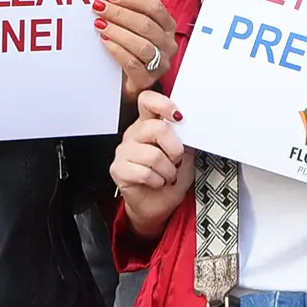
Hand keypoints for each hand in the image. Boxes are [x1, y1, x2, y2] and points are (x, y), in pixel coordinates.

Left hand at [96, 0, 177, 103]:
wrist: (129, 82)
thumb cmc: (130, 48)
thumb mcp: (133, 26)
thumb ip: (126, 8)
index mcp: (167, 26)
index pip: (154, 7)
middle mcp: (168, 43)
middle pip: (146, 24)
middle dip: (119, 13)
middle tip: (99, 7)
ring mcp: (161, 62)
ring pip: (141, 44)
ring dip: (118, 31)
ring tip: (99, 24)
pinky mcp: (148, 79)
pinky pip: (133, 63)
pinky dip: (117, 50)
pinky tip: (105, 41)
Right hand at [113, 91, 192, 238]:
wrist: (158, 206)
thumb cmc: (170, 178)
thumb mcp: (185, 155)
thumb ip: (184, 138)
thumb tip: (188, 125)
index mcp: (149, 124)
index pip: (148, 101)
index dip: (163, 104)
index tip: (178, 117)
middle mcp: (134, 134)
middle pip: (156, 128)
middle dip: (174, 149)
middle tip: (176, 160)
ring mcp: (123, 151)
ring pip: (153, 154)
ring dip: (167, 170)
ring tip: (167, 176)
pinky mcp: (118, 169)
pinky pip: (144, 172)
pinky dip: (157, 181)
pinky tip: (156, 183)